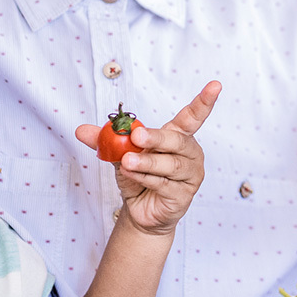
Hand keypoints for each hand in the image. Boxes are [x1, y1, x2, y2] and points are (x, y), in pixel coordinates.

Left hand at [74, 81, 216, 235]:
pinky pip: (164, 184)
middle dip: (156, 137)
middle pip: (178, 140)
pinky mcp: (184, 195)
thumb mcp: (121, 154)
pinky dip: (146, 178)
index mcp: (178, 137)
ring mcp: (190, 176)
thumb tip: (81, 130)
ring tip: (127, 161)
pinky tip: (132, 175)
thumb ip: (105, 140)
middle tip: (136, 136)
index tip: (215, 85)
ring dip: (146, 162)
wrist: (139, 211)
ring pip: (170, 164)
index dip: (204, 101)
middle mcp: (189, 154)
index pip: (193, 117)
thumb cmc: (137, 177)